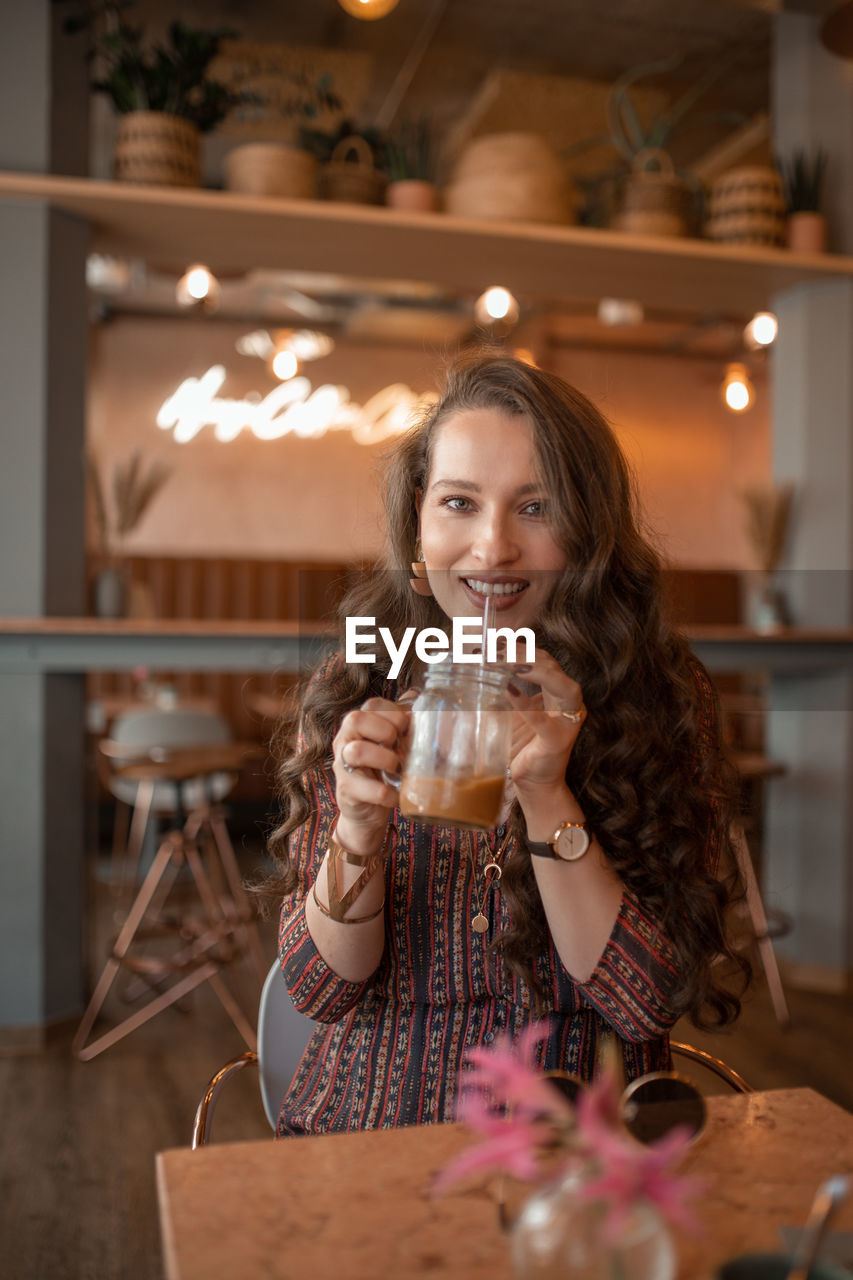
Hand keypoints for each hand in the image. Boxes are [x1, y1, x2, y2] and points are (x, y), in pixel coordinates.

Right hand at [332, 697, 409, 852]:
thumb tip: (420, 697)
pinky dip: (385, 793)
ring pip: (356, 751)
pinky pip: (364, 788)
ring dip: (385, 759)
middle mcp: (345, 741)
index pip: (371, 705)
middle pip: (355, 720)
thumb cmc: (382, 773)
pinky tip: (396, 795)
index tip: (406, 727)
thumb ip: (401, 725)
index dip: (393, 713)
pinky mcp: (346, 791)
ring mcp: (342, 766)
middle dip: (384, 730)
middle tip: (398, 746)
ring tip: (398, 770)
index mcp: (357, 726)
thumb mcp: (391, 746)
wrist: (366, 813)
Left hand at [506, 651, 586, 794]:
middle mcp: (567, 702)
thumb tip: (472, 665)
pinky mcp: (559, 741)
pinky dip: (526, 706)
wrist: (532, 784)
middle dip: (523, 654)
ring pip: (560, 685)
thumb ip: (501, 690)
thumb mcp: (509, 712)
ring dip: (533, 670)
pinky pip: (544, 720)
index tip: (493, 640)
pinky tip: (509, 692)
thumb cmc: (520, 746)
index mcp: (556, 692)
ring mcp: (567, 722)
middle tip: (494, 650)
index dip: (519, 647)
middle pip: (551, 665)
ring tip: (506, 663)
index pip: (542, 659)